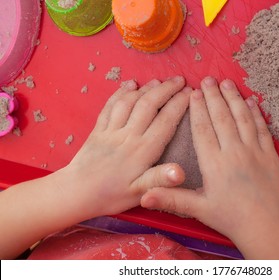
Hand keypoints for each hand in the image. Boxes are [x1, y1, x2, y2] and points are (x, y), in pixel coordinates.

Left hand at [60, 77, 189, 216]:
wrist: (75, 193)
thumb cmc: (111, 196)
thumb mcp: (139, 194)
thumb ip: (160, 179)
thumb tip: (180, 172)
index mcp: (142, 151)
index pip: (165, 121)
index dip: (179, 104)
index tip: (190, 92)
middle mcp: (128, 135)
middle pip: (148, 104)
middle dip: (166, 89)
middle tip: (179, 79)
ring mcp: (111, 130)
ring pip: (130, 101)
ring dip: (146, 88)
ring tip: (159, 81)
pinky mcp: (98, 129)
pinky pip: (110, 106)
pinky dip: (120, 92)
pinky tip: (129, 85)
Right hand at [141, 77, 278, 258]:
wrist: (265, 226)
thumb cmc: (230, 218)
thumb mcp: (199, 209)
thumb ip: (171, 198)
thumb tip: (143, 197)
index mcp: (214, 163)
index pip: (203, 129)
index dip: (197, 109)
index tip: (193, 93)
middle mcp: (234, 152)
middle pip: (222, 117)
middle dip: (214, 96)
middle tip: (208, 78)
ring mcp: (254, 151)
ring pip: (242, 118)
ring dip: (234, 98)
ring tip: (227, 83)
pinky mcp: (270, 154)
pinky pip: (262, 128)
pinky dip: (256, 113)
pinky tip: (251, 101)